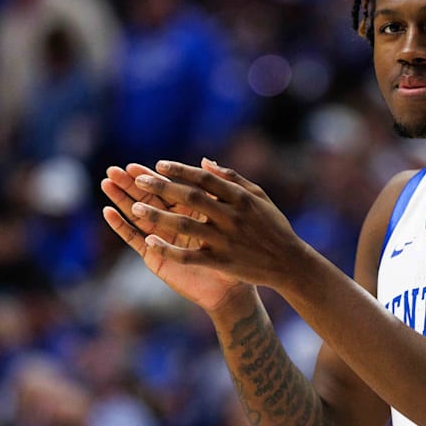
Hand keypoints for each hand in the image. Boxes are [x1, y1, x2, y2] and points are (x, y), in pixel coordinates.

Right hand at [101, 163, 249, 311]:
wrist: (232, 289)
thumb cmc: (236, 254)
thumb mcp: (227, 218)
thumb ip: (216, 191)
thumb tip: (206, 162)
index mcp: (190, 212)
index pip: (167, 190)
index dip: (151, 178)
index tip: (134, 165)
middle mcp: (174, 223)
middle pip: (148, 200)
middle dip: (131, 185)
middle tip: (114, 170)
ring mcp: (163, 240)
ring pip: (138, 215)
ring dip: (122, 200)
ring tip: (106, 183)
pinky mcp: (156, 257)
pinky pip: (136, 240)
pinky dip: (122, 226)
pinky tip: (108, 212)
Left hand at [129, 159, 312, 290]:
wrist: (288, 264)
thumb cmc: (273, 227)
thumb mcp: (259, 196)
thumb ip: (233, 178)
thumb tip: (204, 161)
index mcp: (241, 198)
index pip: (205, 179)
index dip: (180, 170)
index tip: (158, 165)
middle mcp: (232, 217)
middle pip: (191, 197)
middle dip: (162, 187)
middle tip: (137, 179)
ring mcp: (225, 240)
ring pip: (186, 225)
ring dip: (159, 215)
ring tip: (136, 207)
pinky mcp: (221, 262)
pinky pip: (189, 255)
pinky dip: (168, 249)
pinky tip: (150, 242)